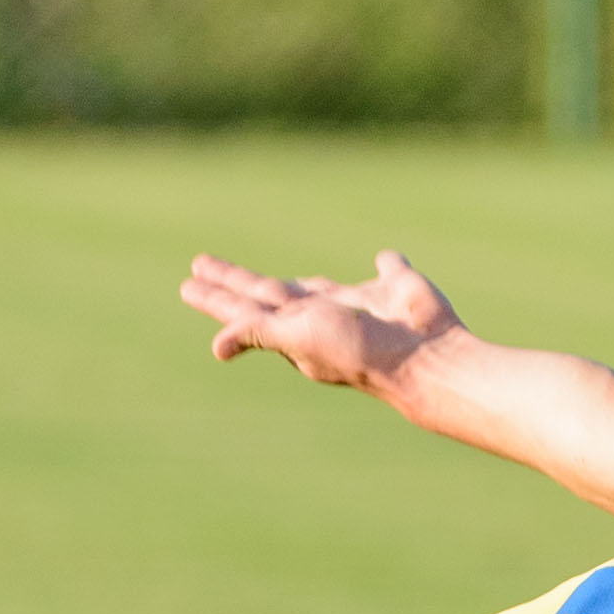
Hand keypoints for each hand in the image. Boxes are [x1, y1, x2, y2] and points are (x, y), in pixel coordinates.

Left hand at [185, 245, 460, 394]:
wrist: (424, 357)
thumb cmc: (358, 349)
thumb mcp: (299, 337)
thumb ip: (258, 331)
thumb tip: (217, 347)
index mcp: (294, 326)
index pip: (244, 306)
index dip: (216, 296)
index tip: (188, 283)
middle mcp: (321, 315)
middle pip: (266, 293)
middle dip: (235, 282)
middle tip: (202, 265)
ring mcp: (359, 303)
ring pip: (317, 286)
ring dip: (296, 282)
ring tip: (273, 281)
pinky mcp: (396, 286)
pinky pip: (387, 269)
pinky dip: (387, 262)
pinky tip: (384, 257)